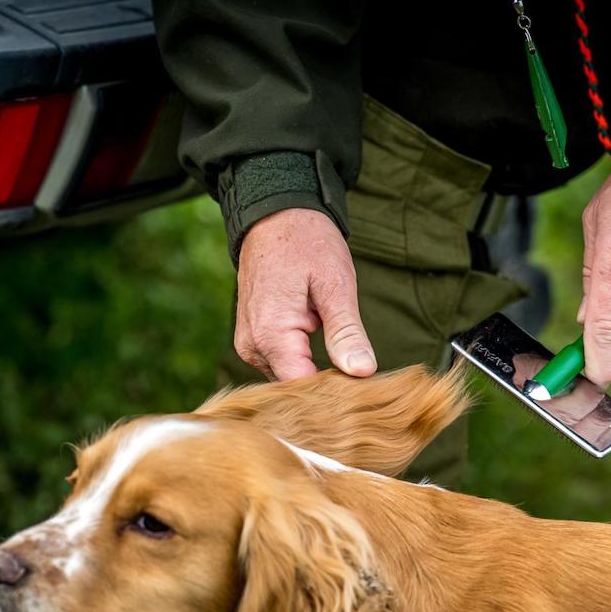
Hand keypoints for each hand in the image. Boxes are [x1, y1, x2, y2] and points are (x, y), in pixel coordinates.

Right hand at [235, 208, 376, 380]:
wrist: (275, 216)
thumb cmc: (306, 243)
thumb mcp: (336, 284)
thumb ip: (346, 332)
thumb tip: (362, 371)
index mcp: (271, 334)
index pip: (303, 389)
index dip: (333, 395)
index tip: (361, 389)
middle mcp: (252, 346)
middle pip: (293, 388)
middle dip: (325, 387)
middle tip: (360, 377)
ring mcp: (249, 345)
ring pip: (286, 379)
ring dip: (314, 375)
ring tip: (339, 356)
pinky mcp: (252, 340)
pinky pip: (279, 364)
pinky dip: (302, 362)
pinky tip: (322, 349)